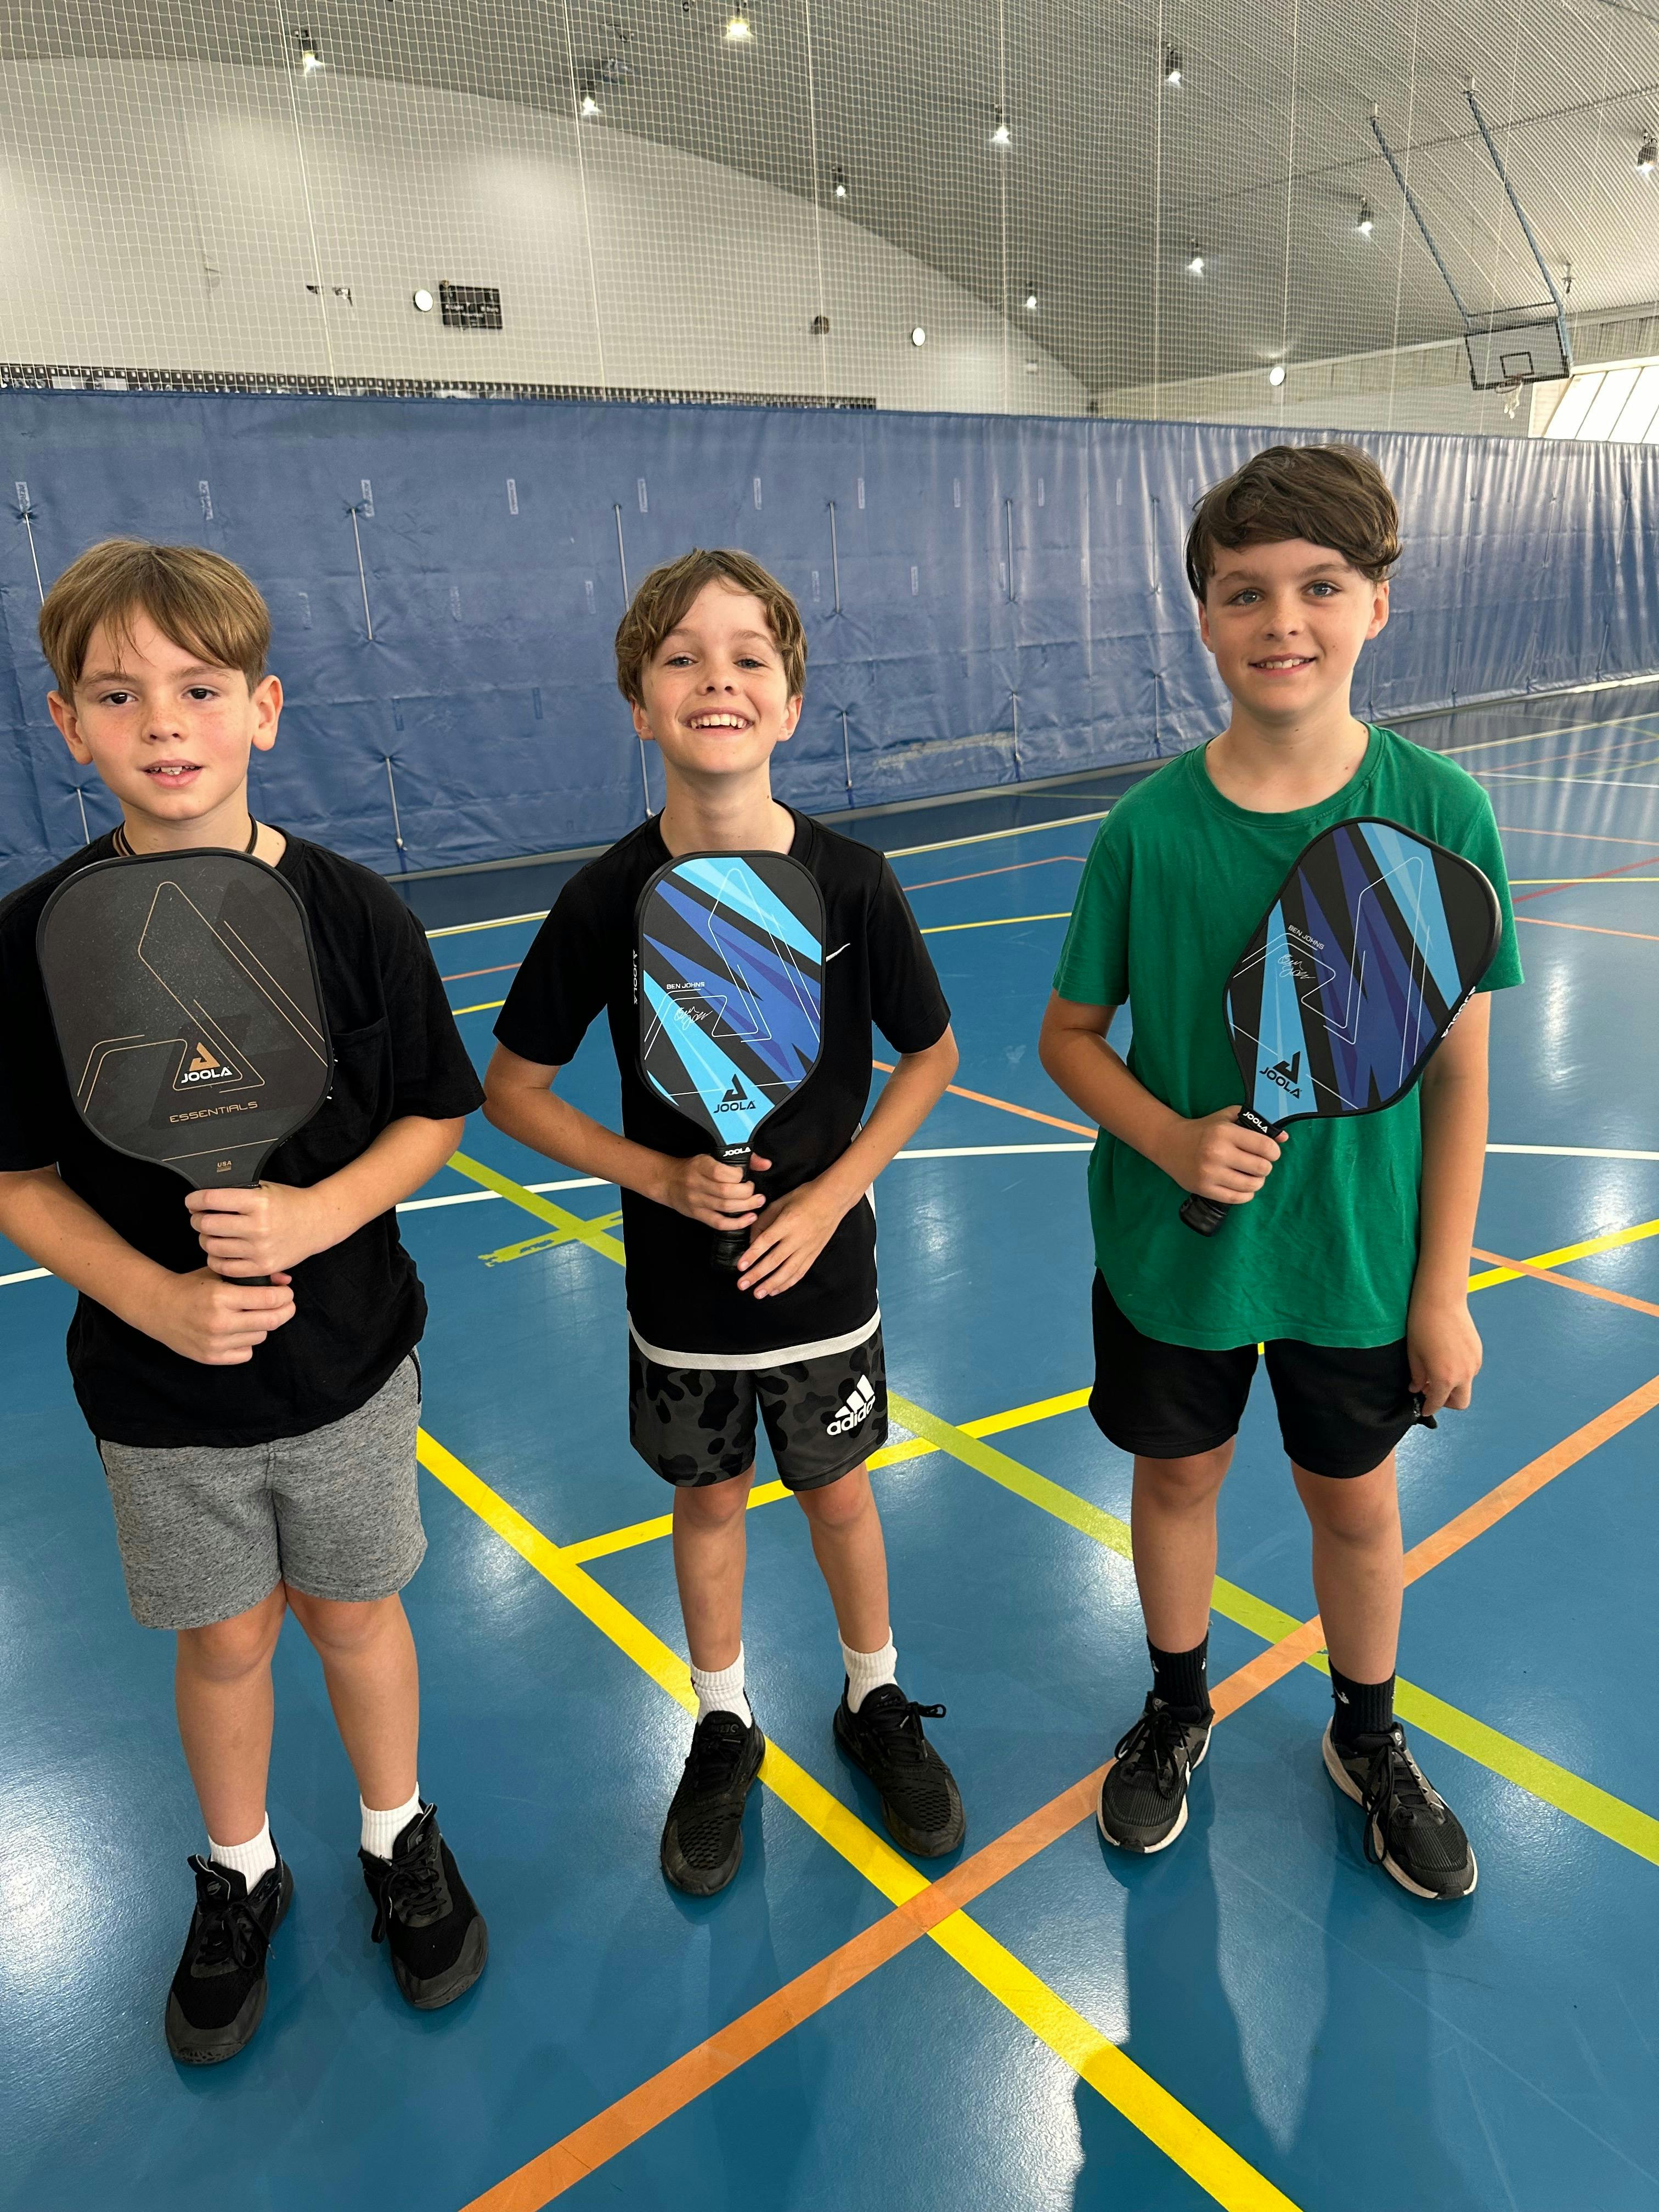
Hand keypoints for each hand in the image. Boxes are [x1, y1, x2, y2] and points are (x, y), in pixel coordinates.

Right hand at [148, 1266, 295, 1364]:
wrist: (158, 1307)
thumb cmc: (192, 1287)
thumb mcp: (220, 1274)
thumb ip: (254, 1276)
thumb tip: (286, 1280)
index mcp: (220, 1296)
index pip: (269, 1299)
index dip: (285, 1295)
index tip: (286, 1292)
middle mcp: (218, 1322)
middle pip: (271, 1321)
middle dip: (284, 1311)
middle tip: (285, 1304)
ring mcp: (214, 1342)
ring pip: (260, 1336)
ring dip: (262, 1326)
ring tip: (253, 1316)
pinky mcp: (210, 1357)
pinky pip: (246, 1353)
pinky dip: (247, 1343)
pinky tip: (238, 1331)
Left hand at [186, 1182, 328, 1277]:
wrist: (317, 1222)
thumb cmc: (288, 1204)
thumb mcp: (264, 1189)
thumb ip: (236, 1193)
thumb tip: (203, 1199)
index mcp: (258, 1202)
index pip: (211, 1200)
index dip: (194, 1200)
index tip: (192, 1201)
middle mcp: (259, 1227)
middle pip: (207, 1225)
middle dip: (197, 1220)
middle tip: (200, 1218)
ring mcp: (260, 1250)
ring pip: (212, 1247)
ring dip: (205, 1239)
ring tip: (211, 1234)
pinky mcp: (263, 1267)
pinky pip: (224, 1267)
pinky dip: (216, 1259)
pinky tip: (220, 1251)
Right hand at [657, 1152, 763, 1231]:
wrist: (668, 1181)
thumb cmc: (694, 1168)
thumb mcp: (712, 1157)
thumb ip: (742, 1159)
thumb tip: (765, 1164)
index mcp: (700, 1166)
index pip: (720, 1172)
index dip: (737, 1175)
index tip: (744, 1175)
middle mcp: (697, 1184)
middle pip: (726, 1192)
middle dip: (746, 1193)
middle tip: (755, 1191)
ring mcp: (697, 1201)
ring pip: (725, 1207)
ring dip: (746, 1206)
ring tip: (757, 1202)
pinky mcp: (698, 1215)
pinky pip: (719, 1223)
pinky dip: (737, 1223)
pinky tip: (749, 1218)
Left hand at [736, 1165, 851, 1297]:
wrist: (833, 1199)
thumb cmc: (805, 1197)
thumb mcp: (779, 1203)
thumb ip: (763, 1222)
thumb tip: (751, 1241)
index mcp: (788, 1222)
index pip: (766, 1242)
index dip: (752, 1255)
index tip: (740, 1266)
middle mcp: (798, 1237)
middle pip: (775, 1260)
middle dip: (757, 1275)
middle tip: (742, 1285)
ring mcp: (807, 1248)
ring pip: (788, 1271)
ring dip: (771, 1284)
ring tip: (758, 1293)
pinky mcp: (814, 1254)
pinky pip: (799, 1272)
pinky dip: (787, 1283)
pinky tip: (775, 1290)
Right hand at [1160, 1108, 1285, 1205]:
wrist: (1170, 1143)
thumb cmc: (1204, 1129)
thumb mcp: (1228, 1117)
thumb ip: (1256, 1123)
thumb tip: (1284, 1137)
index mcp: (1225, 1133)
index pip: (1265, 1147)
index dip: (1274, 1151)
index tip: (1270, 1152)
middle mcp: (1217, 1153)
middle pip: (1262, 1168)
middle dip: (1265, 1167)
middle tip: (1258, 1164)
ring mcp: (1210, 1173)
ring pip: (1252, 1186)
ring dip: (1257, 1181)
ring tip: (1250, 1175)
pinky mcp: (1204, 1188)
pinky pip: (1237, 1198)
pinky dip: (1246, 1194)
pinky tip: (1242, 1186)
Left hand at [1407, 1293, 1482, 1415]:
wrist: (1441, 1300)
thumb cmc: (1422, 1326)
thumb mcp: (1414, 1355)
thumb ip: (1417, 1376)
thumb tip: (1417, 1388)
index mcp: (1445, 1378)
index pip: (1438, 1403)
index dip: (1429, 1408)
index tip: (1424, 1408)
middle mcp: (1464, 1374)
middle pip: (1461, 1402)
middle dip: (1446, 1402)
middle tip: (1432, 1391)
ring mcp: (1474, 1363)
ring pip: (1466, 1385)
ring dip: (1453, 1385)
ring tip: (1437, 1371)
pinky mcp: (1479, 1352)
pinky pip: (1470, 1370)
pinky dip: (1459, 1372)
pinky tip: (1447, 1359)